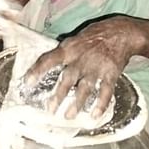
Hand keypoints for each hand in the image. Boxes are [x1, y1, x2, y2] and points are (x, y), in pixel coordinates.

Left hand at [23, 16, 139, 118]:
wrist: (121, 32)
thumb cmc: (94, 36)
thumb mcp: (75, 40)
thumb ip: (63, 53)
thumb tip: (47, 65)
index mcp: (69, 49)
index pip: (49, 59)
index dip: (37, 70)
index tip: (27, 82)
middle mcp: (81, 60)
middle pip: (67, 79)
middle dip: (58, 95)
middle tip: (50, 109)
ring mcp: (96, 68)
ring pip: (85, 88)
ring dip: (77, 104)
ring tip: (69, 116)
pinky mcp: (111, 74)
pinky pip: (105, 92)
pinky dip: (100, 104)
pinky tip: (94, 115)